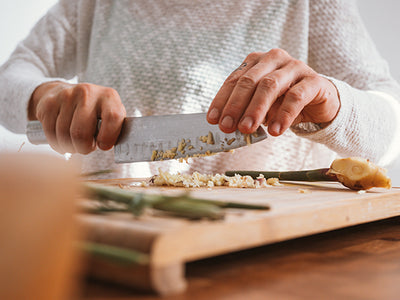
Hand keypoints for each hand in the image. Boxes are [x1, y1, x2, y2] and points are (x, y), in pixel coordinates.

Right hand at [28, 81, 125, 153]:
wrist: (66, 93)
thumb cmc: (95, 112)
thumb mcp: (111, 115)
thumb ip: (116, 129)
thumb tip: (113, 147)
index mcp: (109, 96)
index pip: (113, 118)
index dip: (108, 137)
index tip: (103, 146)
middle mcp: (88, 92)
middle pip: (81, 133)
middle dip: (84, 148)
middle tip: (86, 147)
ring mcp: (66, 96)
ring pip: (64, 136)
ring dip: (69, 147)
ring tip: (75, 143)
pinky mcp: (49, 103)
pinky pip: (50, 133)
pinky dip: (57, 144)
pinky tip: (63, 140)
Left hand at [207, 48, 339, 135]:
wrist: (319, 101)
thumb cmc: (283, 102)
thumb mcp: (261, 106)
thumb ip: (245, 111)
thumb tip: (228, 125)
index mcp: (256, 62)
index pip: (234, 80)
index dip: (222, 100)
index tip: (213, 120)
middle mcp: (274, 59)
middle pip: (250, 81)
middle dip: (236, 106)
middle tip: (228, 127)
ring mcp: (295, 67)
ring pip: (270, 85)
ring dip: (256, 109)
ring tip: (247, 129)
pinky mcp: (314, 80)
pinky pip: (296, 96)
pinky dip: (283, 115)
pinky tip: (275, 130)